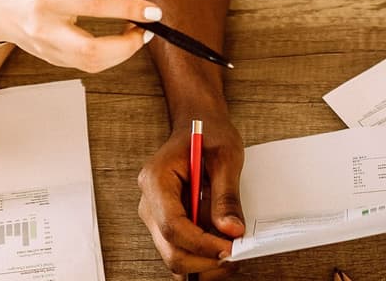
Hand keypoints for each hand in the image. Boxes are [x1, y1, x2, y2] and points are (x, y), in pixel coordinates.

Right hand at [0, 0, 161, 71]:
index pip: (93, 6)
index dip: (128, 9)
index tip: (153, 11)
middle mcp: (44, 28)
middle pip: (91, 51)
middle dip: (128, 45)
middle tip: (146, 30)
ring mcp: (45, 49)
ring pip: (91, 64)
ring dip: (122, 53)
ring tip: (135, 33)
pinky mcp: (50, 61)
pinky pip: (86, 65)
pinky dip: (108, 55)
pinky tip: (117, 42)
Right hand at [137, 113, 246, 278]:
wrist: (198, 123)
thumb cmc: (209, 133)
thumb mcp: (226, 156)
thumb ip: (227, 195)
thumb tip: (231, 231)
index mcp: (156, 180)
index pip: (172, 226)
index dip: (201, 244)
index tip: (229, 248)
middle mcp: (150, 202)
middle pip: (170, 249)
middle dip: (203, 261)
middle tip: (236, 255)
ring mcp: (156, 216)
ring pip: (174, 255)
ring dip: (203, 263)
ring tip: (232, 252)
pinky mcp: (167, 223)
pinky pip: (180, 250)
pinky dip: (201, 257)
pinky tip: (220, 248)